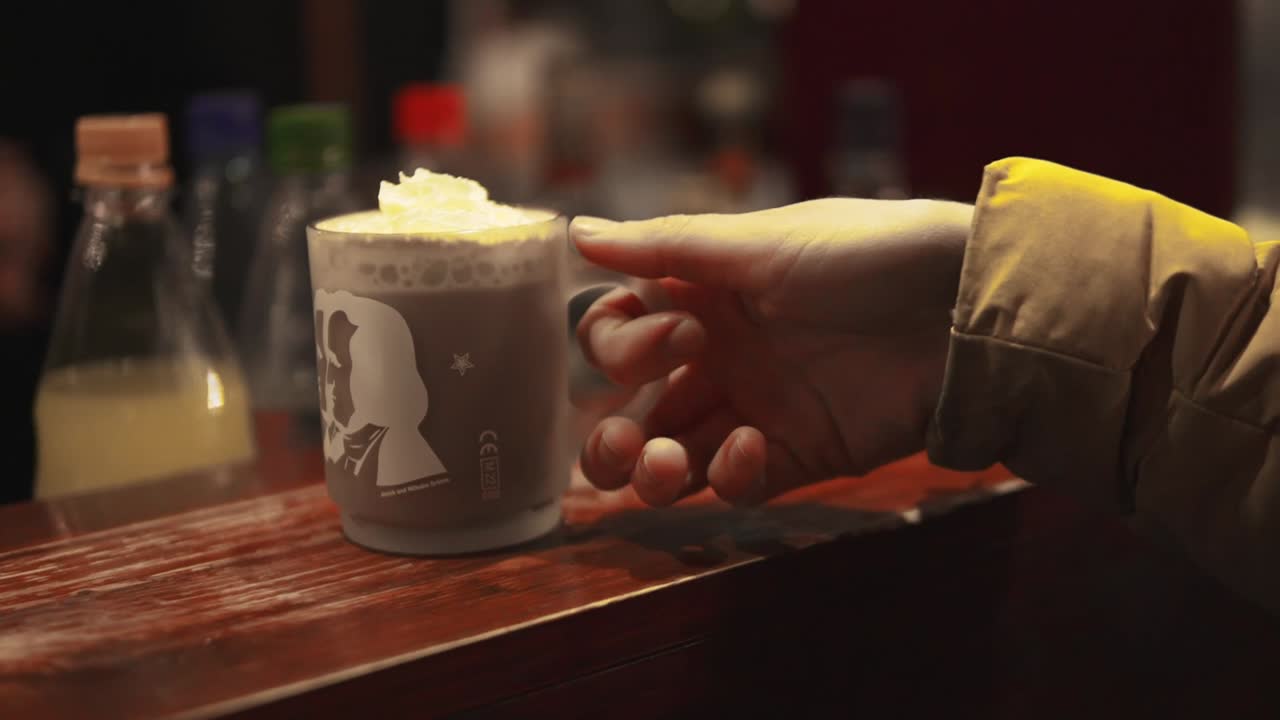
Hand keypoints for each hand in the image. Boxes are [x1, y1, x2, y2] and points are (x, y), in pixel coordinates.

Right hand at [572, 198, 971, 506]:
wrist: (963, 310)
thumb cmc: (865, 256)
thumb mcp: (760, 243)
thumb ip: (666, 248)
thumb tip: (576, 230)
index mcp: (701, 298)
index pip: (616, 334)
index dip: (619, 346)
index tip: (678, 335)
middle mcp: (719, 356)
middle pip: (629, 414)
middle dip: (610, 438)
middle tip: (633, 434)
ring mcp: (756, 408)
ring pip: (672, 461)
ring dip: (652, 473)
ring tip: (666, 466)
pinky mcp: (799, 455)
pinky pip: (737, 484)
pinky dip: (728, 475)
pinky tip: (750, 448)